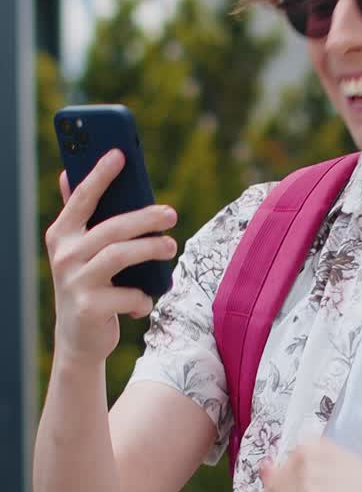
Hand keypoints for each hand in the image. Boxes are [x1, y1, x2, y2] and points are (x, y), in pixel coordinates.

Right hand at [45, 148, 176, 365]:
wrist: (79, 338)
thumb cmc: (88, 285)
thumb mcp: (78, 250)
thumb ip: (77, 215)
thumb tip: (65, 173)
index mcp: (61, 234)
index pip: (82, 198)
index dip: (100, 174)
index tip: (120, 153)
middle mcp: (64, 255)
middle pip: (112, 228)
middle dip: (145, 218)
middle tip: (171, 215)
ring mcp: (75, 281)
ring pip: (121, 256)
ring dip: (151, 250)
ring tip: (170, 248)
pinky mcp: (90, 307)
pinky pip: (129, 294)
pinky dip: (143, 297)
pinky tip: (144, 301)